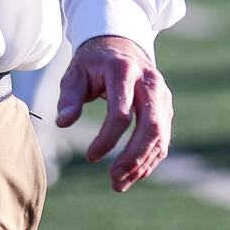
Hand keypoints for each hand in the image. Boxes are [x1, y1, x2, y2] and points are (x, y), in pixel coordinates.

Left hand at [56, 35, 172, 192]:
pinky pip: (163, 138)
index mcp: (124, 71)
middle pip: (150, 126)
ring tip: (119, 184)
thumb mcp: (75, 73)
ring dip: (142, 164)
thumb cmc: (93, 63)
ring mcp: (162, 95)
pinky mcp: (166, 107)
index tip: (90, 157)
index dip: (107, 139)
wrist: (119, 45)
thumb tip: (63, 123)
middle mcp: (149, 82)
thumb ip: (70, 97)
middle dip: (133, 157)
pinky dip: (150, 159)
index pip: (120, 113)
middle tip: (113, 180)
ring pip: (160, 136)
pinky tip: (134, 174)